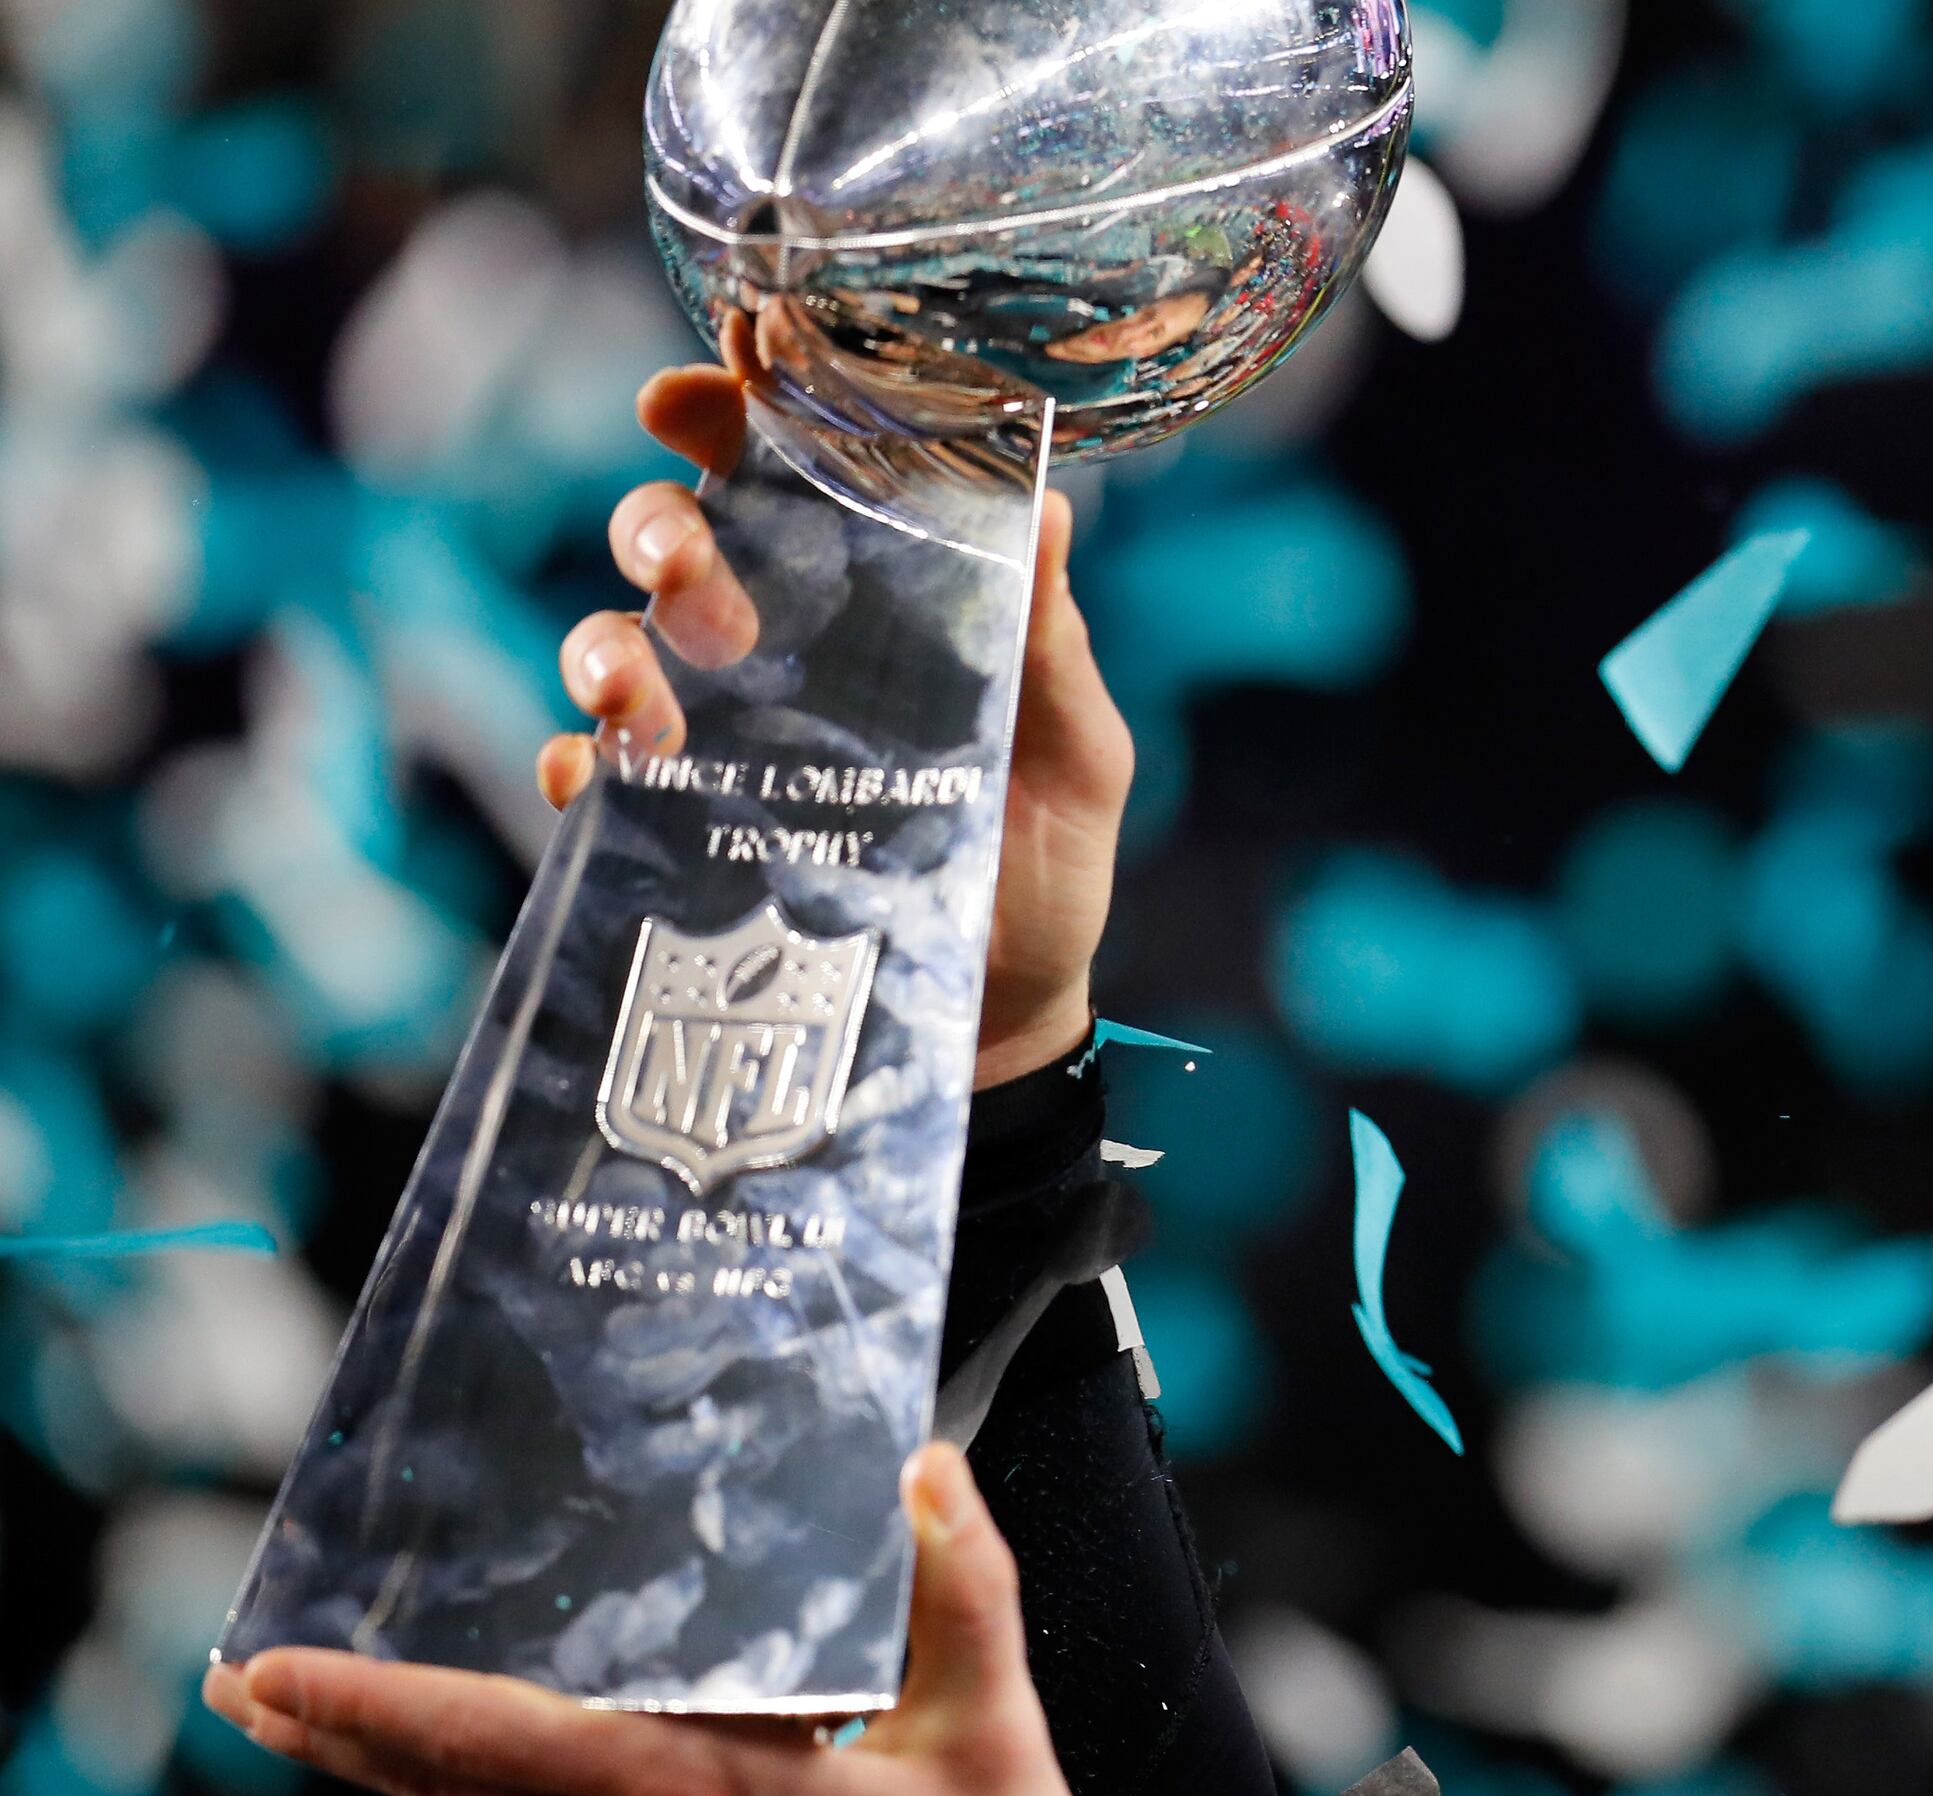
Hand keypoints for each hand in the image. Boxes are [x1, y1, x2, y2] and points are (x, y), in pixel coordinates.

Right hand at [543, 366, 1135, 1089]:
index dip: (744, 401)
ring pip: (613, 645)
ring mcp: (716, 737)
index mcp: (871, 595)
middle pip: (676, 540)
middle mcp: (776, 647)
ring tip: (637, 684)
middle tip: (682, 557)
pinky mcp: (680, 831)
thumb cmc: (1046, 865)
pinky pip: (596, 779)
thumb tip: (1053, 502)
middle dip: (658, 524)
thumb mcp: (1074, 749)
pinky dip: (580, 764)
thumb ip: (1052, 639)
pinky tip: (598, 773)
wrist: (1010, 1017)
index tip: (725, 363)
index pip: (791, 468)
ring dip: (604, 644)